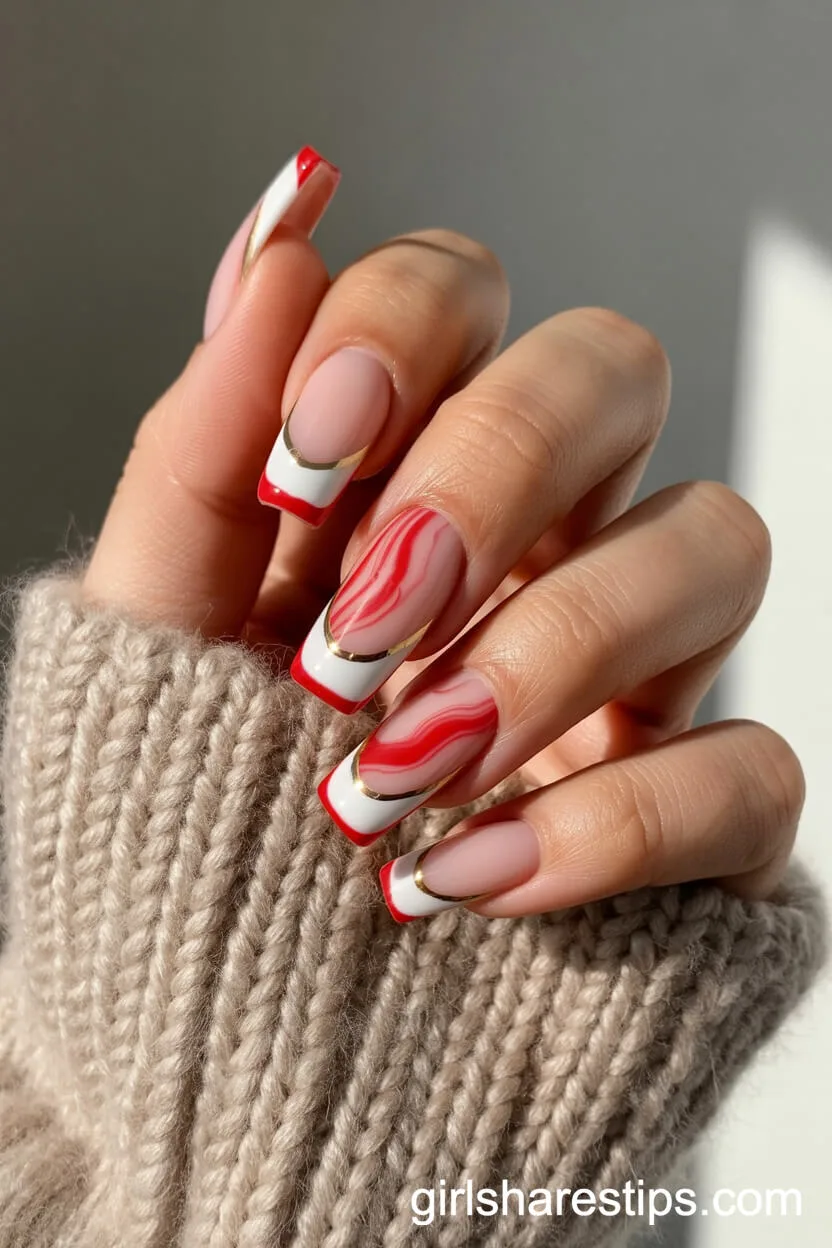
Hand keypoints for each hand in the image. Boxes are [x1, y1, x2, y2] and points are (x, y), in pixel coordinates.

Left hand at [84, 148, 802, 922]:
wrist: (225, 1052)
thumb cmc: (180, 832)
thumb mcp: (149, 640)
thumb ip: (199, 449)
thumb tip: (274, 242)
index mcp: (403, 479)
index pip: (461, 293)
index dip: (403, 332)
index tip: (308, 453)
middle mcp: (540, 544)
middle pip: (615, 368)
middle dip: (496, 467)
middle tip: (366, 622)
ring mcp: (637, 676)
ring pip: (714, 541)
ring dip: (552, 650)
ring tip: (398, 776)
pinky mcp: (704, 817)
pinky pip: (750, 767)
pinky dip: (616, 822)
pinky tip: (472, 882)